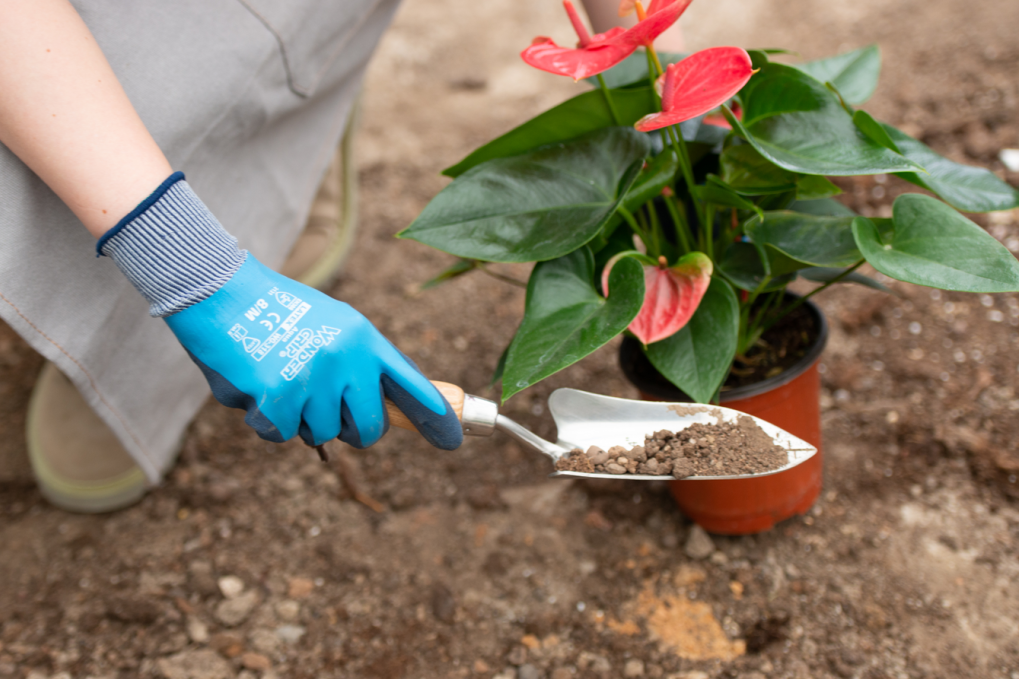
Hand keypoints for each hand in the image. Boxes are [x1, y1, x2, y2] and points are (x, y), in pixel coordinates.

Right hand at [165, 256, 462, 448]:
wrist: (219, 288)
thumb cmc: (272, 311)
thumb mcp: (331, 325)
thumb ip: (356, 364)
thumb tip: (374, 413)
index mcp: (365, 339)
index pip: (410, 384)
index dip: (434, 417)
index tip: (453, 440)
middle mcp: (348, 358)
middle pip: (369, 429)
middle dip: (349, 430)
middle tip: (321, 407)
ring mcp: (315, 377)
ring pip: (321, 434)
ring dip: (297, 420)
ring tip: (277, 378)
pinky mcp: (279, 395)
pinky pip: (280, 435)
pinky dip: (264, 421)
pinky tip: (254, 386)